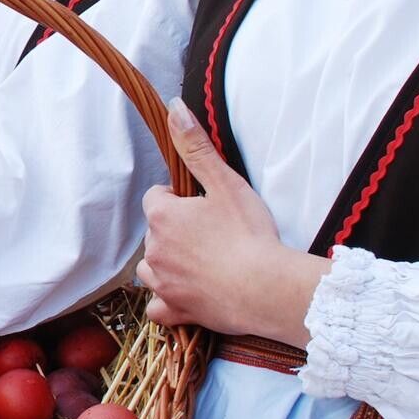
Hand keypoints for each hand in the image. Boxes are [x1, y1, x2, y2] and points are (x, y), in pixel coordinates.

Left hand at [136, 99, 326, 345]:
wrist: (266, 287)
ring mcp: (162, 284)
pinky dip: (168, 302)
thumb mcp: (225, 182)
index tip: (203, 205)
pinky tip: (188, 296)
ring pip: (152, 269)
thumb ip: (195, 146)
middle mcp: (153, 250)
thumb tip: (173, 107)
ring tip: (203, 263)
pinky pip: (159, 307)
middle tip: (213, 234)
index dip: (178, 199)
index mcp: (162, 216)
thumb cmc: (249, 234)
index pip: (156, 197)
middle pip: (155, 232)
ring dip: (169, 264)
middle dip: (176, 231)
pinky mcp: (175, 310)